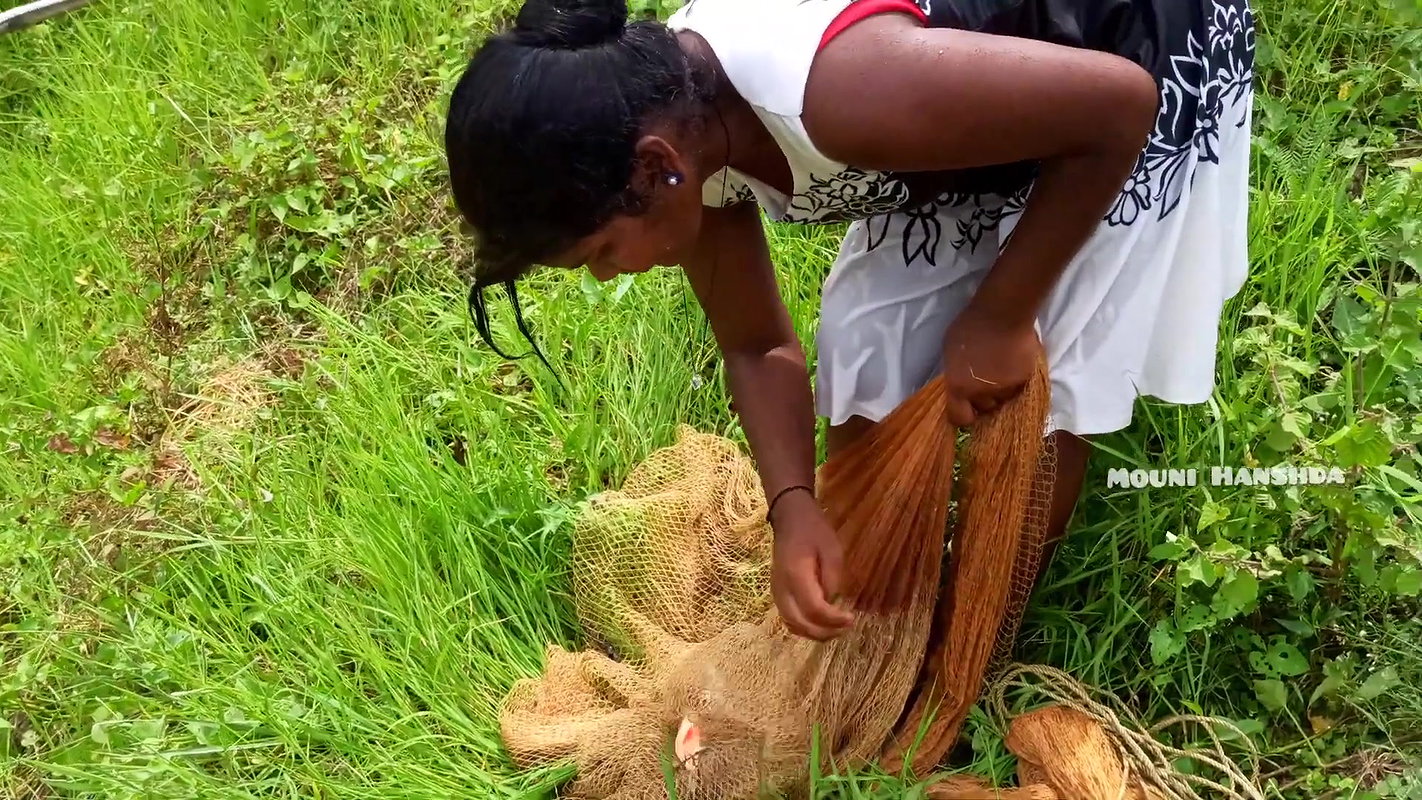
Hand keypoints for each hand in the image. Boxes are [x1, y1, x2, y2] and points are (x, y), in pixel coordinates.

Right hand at [769, 489, 853, 640]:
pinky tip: (821, 623)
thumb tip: (833, 602)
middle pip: (800, 623)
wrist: (790, 518)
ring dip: (814, 633)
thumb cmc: (814, 531)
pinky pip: (789, 618)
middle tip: (845, 628)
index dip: (833, 619)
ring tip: (835, 629)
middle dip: (824, 632)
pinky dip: (805, 627)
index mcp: (796, 575)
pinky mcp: (777, 593)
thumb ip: (833, 578)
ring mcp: (776, 592)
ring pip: (792, 624)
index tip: (851, 618)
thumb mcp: (832, 550)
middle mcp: (781, 588)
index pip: (814, 609)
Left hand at [941, 306, 1042, 427]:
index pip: (960, 417)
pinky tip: (1013, 364)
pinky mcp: (1025, 380)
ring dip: (1001, 391)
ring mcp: (1006, 388)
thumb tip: (960, 383)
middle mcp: (982, 393)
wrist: (1002, 313)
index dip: (964, 414)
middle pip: (984, 407)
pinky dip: (1016, 380)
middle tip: (984, 381)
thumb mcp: (951, 351)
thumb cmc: (969, 326)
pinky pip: (1018, 388)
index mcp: (959, 386)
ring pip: (1003, 399)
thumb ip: (956, 373)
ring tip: (1000, 371)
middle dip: (983, 399)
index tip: (966, 408)